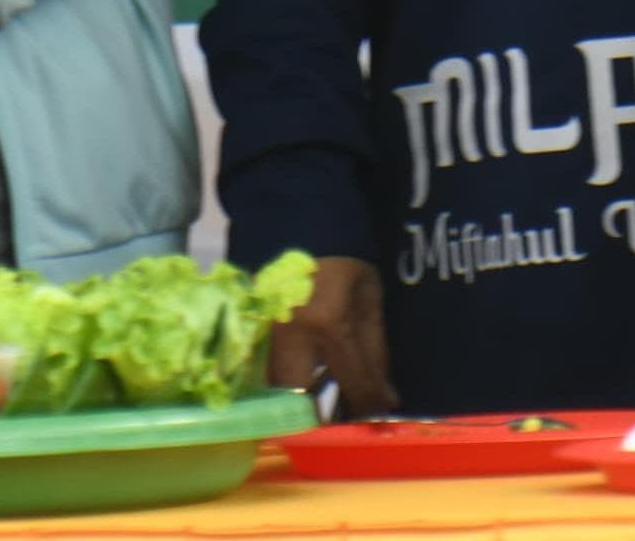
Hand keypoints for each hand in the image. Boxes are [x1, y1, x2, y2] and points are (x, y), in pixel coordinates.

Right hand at [266, 256, 397, 419]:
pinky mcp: (250, 327)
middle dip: (321, 415)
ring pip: (276, 388)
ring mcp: (263, 332)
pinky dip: (282, 383)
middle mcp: (289, 335)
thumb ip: (374, 349)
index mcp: (327, 323)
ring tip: (321, 402)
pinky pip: (264, 368)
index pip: (351, 381)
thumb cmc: (344, 251)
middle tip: (341, 416)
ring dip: (298, 401)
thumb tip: (385, 397)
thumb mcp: (368, 296)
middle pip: (300, 398)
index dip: (369, 406)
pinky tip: (300, 381)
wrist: (296, 212)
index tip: (379, 420)